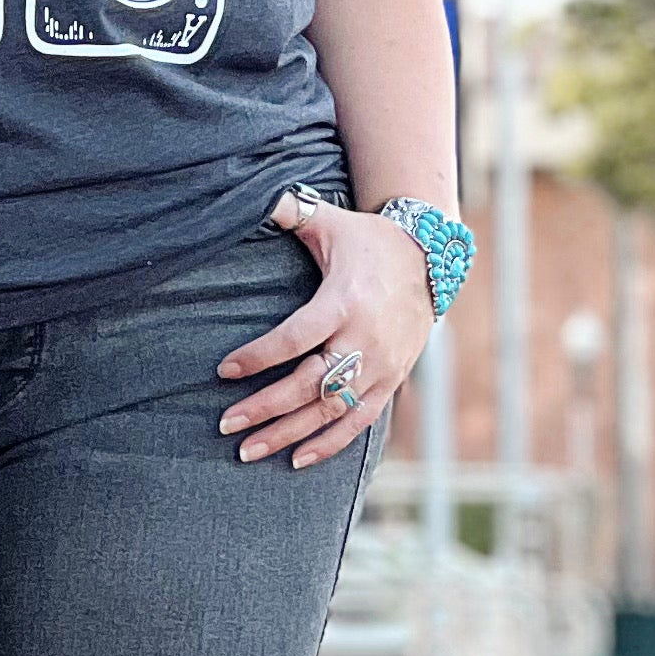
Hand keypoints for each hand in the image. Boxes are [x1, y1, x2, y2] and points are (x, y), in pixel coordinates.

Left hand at [218, 190, 435, 467]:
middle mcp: (364, 339)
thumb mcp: (330, 222)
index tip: (223, 370)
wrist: (431, 259)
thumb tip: (254, 196)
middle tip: (225, 425)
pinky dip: (329, 443)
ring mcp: (381, 365)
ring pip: (330, 410)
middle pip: (310, 384)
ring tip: (248, 451)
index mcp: (344, 301)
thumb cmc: (367, 241)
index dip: (258, 356)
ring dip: (288, 434)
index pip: (295, 338)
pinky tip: (296, 459)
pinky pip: (359, 421)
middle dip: (264, 408)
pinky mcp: (391, 380)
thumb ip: (290, 212)